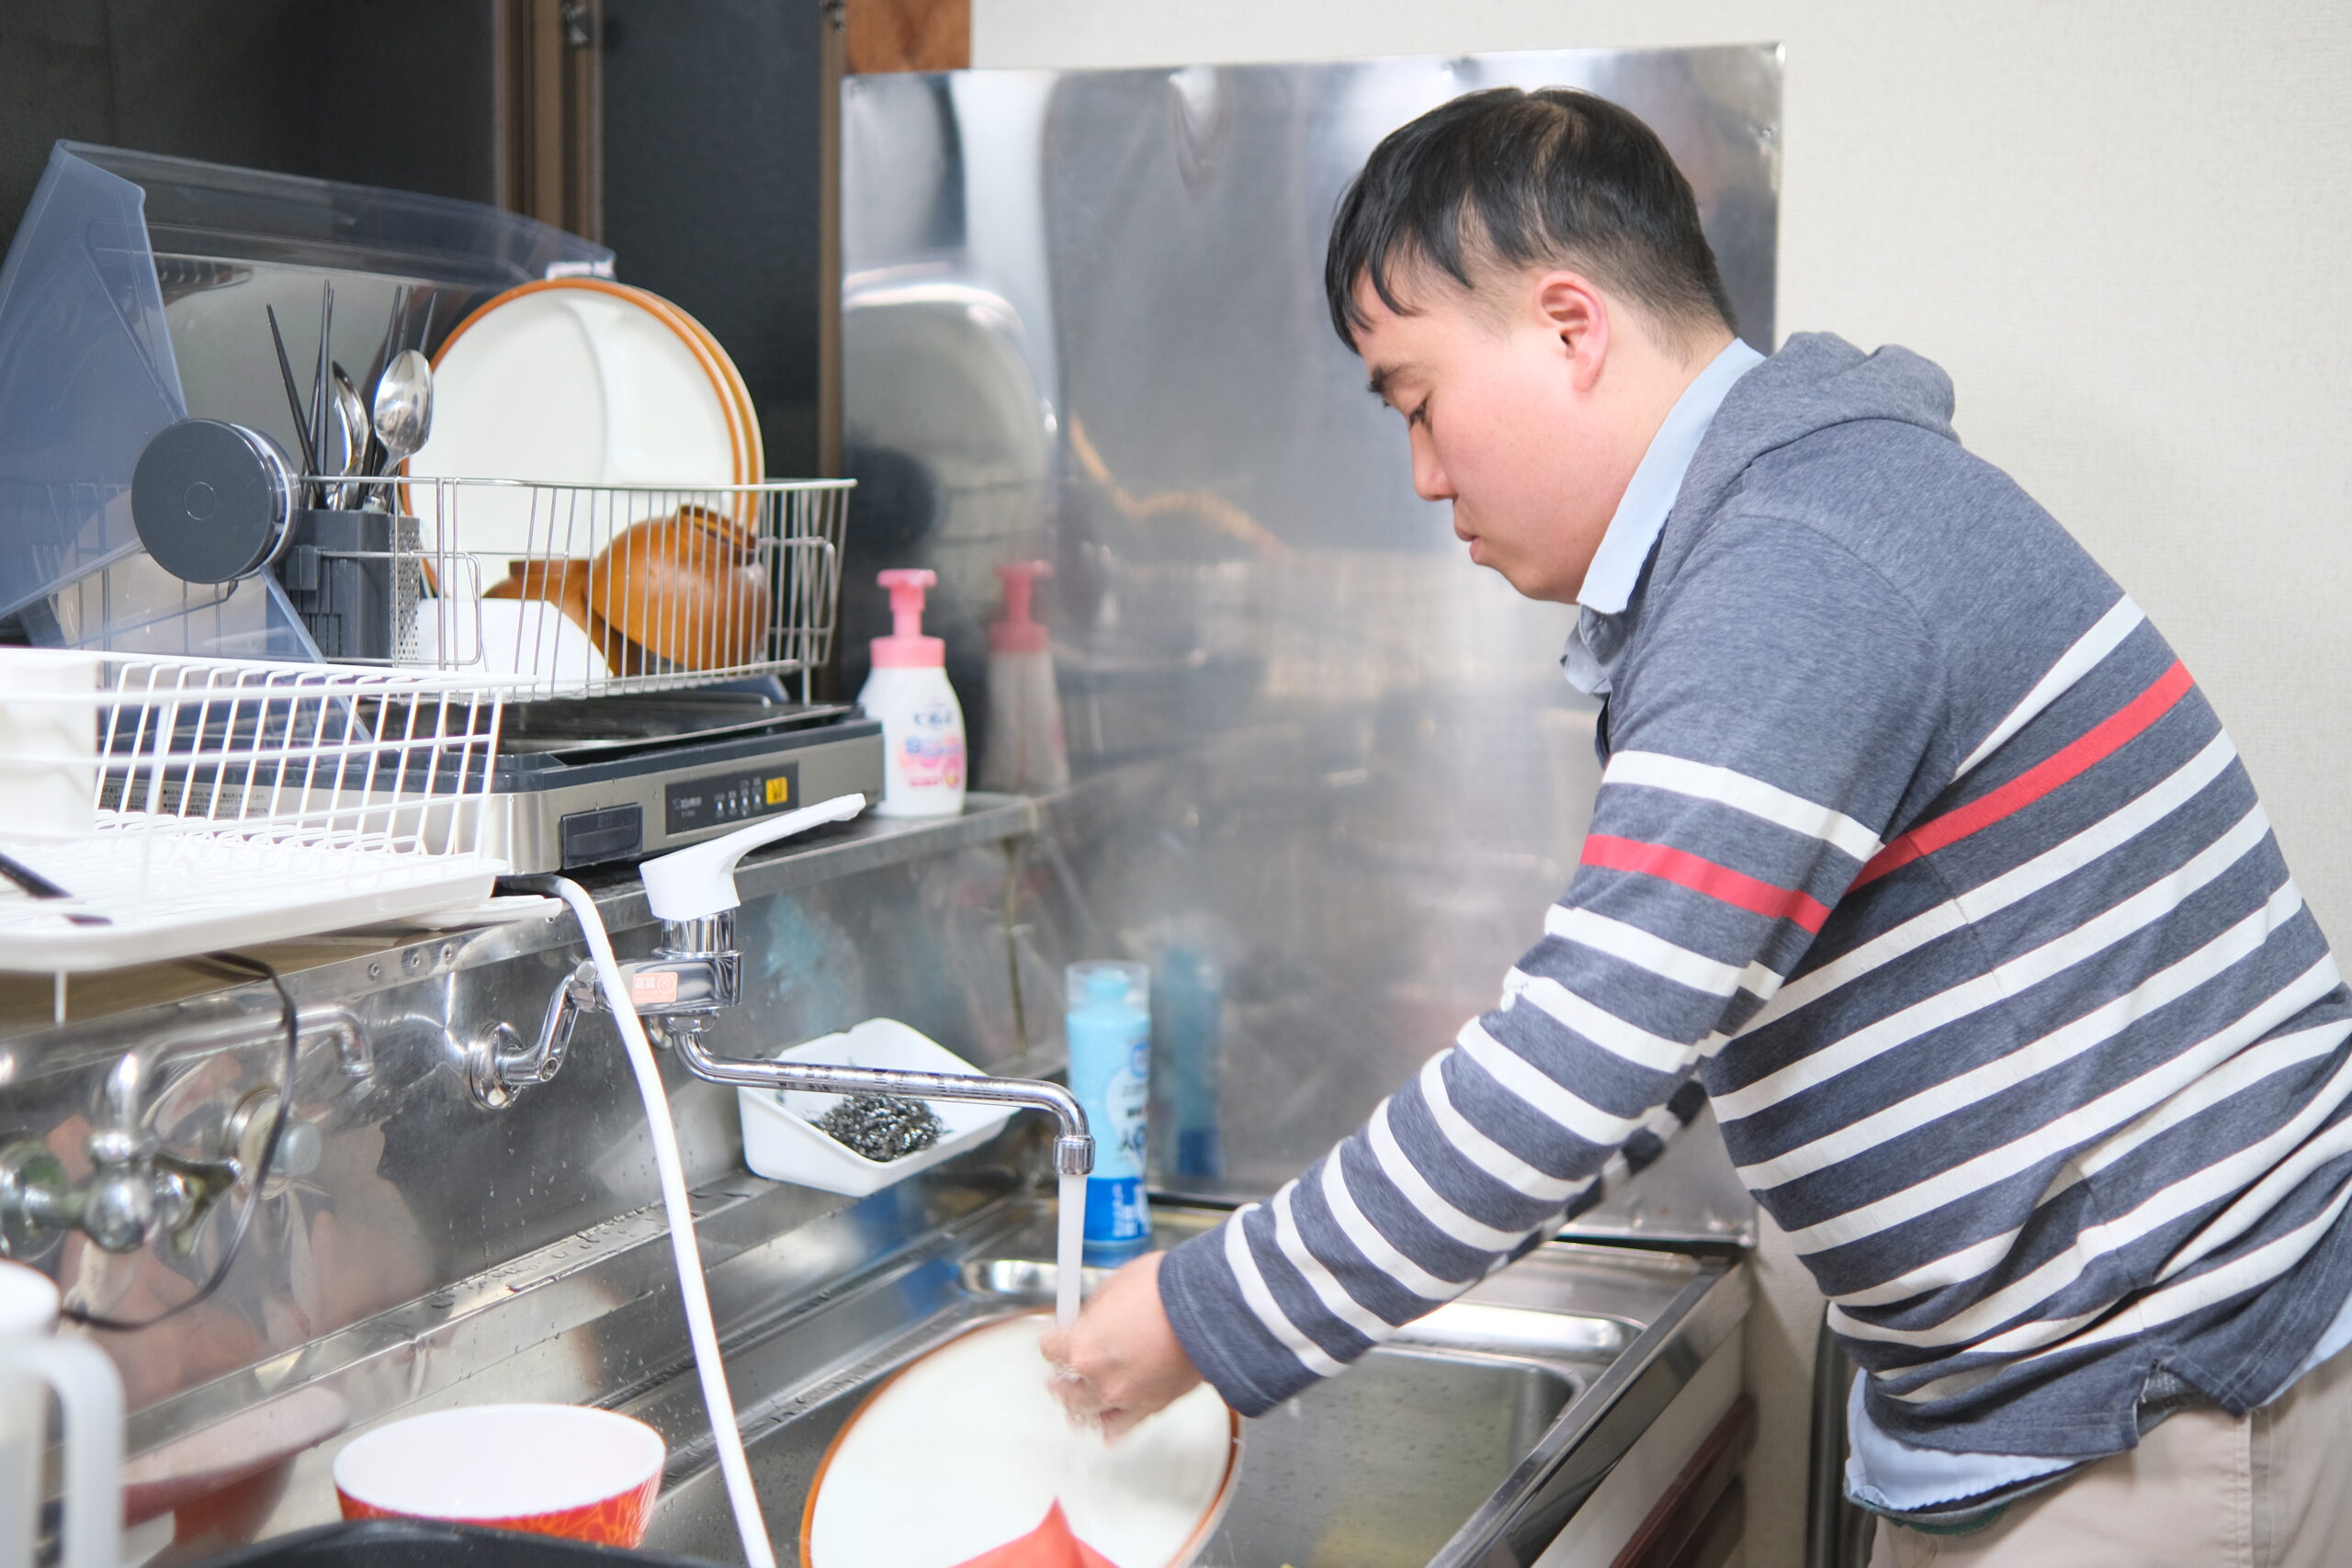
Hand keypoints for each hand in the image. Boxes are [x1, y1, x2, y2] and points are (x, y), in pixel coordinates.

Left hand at [1039, 1251, 1205, 1438]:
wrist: (1208, 1308)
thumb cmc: (1165, 1291)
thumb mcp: (1115, 1286)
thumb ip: (1096, 1312)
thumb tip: (1091, 1319)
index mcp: (1083, 1347)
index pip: (1050, 1351)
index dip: (1054, 1341)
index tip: (1056, 1339)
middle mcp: (1100, 1378)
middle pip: (1065, 1390)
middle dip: (1061, 1380)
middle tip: (1059, 1377)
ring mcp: (1126, 1397)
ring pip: (1090, 1415)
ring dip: (1081, 1408)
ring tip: (1078, 1405)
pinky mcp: (1153, 1406)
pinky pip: (1123, 1428)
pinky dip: (1112, 1426)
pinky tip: (1108, 1425)